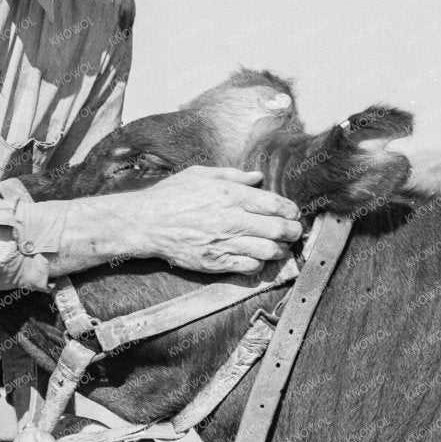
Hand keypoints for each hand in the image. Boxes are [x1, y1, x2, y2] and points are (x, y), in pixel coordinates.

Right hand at [116, 167, 302, 274]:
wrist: (146, 223)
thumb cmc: (172, 195)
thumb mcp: (201, 174)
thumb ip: (233, 175)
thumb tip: (257, 177)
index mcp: (231, 195)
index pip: (275, 205)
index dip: (290, 210)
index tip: (293, 213)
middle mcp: (232, 220)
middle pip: (278, 230)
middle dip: (293, 231)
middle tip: (294, 231)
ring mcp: (225, 243)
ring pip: (269, 251)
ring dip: (280, 250)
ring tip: (280, 247)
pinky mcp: (216, 262)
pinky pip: (250, 267)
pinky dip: (260, 263)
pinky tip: (257, 257)